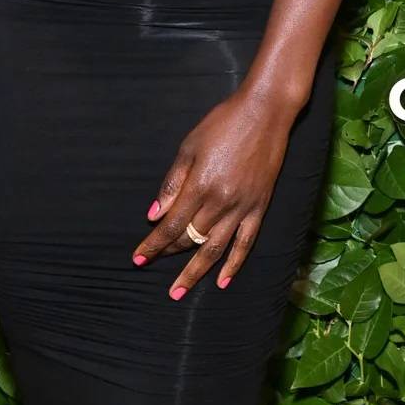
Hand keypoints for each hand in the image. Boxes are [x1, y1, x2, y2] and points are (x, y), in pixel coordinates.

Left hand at [132, 87, 295, 297]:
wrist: (265, 112)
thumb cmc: (222, 123)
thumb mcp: (189, 147)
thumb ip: (171, 183)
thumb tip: (153, 216)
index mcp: (200, 186)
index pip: (171, 225)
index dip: (153, 244)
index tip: (138, 258)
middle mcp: (221, 202)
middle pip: (190, 238)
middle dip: (169, 253)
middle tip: (152, 266)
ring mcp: (242, 207)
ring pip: (215, 248)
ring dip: (196, 272)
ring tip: (180, 291)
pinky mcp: (259, 207)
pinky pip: (246, 242)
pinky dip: (234, 264)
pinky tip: (222, 281)